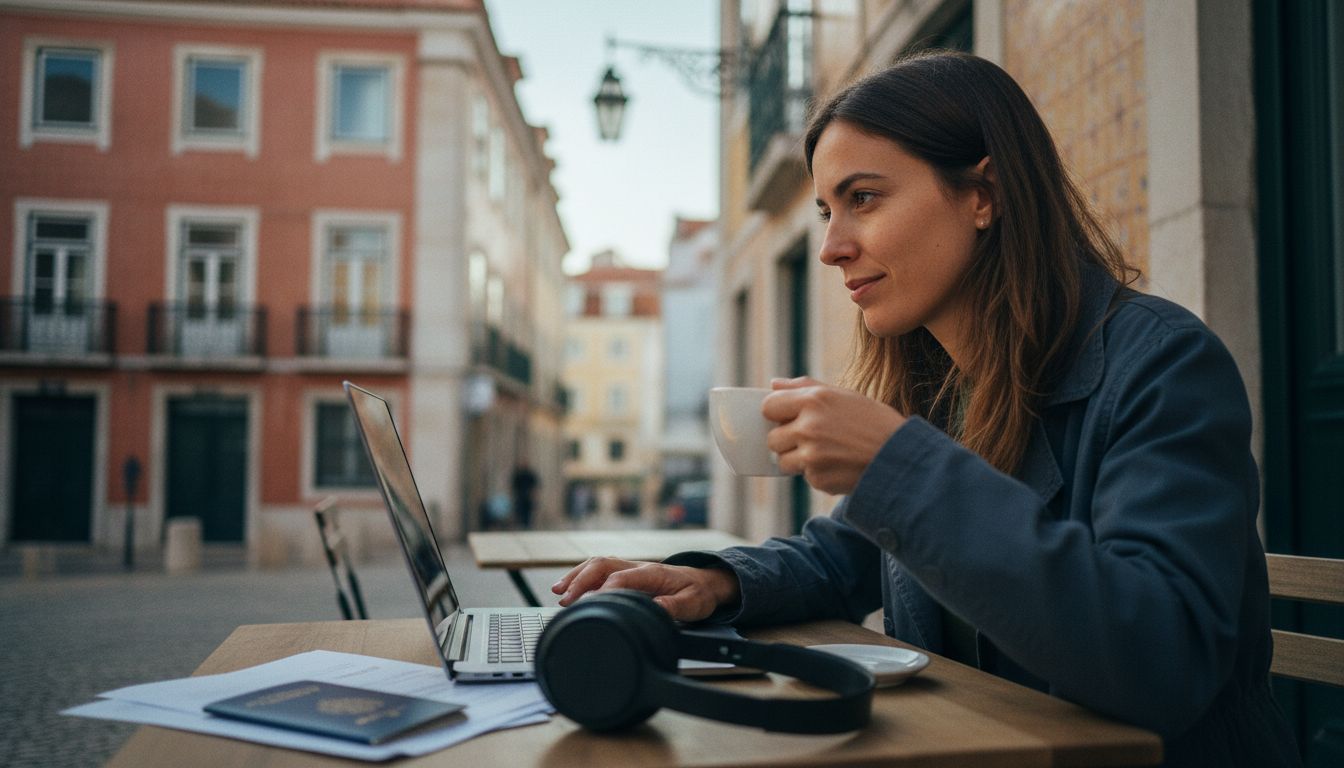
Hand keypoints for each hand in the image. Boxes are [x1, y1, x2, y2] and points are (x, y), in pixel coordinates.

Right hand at [550, 557, 740, 621]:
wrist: (706, 581)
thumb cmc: (699, 593)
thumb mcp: (694, 603)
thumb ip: (674, 607)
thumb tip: (654, 609)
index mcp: (653, 573)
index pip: (622, 578)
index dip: (603, 590)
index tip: (589, 604)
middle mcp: (639, 567)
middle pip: (603, 566)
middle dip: (580, 580)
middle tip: (564, 600)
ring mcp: (631, 567)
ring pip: (597, 565)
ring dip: (576, 576)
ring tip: (557, 592)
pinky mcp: (627, 573)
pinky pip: (600, 570)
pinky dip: (582, 576)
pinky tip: (568, 589)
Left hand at [763, 376, 907, 494]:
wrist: (902, 457)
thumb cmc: (874, 422)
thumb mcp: (844, 395)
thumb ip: (806, 387)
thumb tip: (773, 384)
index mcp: (814, 400)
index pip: (769, 406)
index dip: (777, 413)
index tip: (787, 417)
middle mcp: (809, 427)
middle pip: (773, 438)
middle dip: (787, 440)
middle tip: (812, 439)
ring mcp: (812, 455)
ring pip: (783, 461)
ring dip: (799, 460)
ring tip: (827, 453)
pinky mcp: (819, 479)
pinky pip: (806, 477)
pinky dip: (819, 474)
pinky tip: (840, 466)